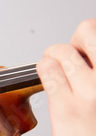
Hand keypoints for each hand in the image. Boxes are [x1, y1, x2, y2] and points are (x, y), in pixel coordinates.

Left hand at [37, 19, 95, 135]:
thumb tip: (86, 48)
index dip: (92, 40)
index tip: (89, 52)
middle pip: (87, 29)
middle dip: (77, 39)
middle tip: (76, 55)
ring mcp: (92, 92)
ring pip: (61, 49)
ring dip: (55, 56)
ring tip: (59, 69)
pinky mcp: (66, 105)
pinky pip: (46, 69)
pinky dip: (44, 69)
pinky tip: (50, 79)